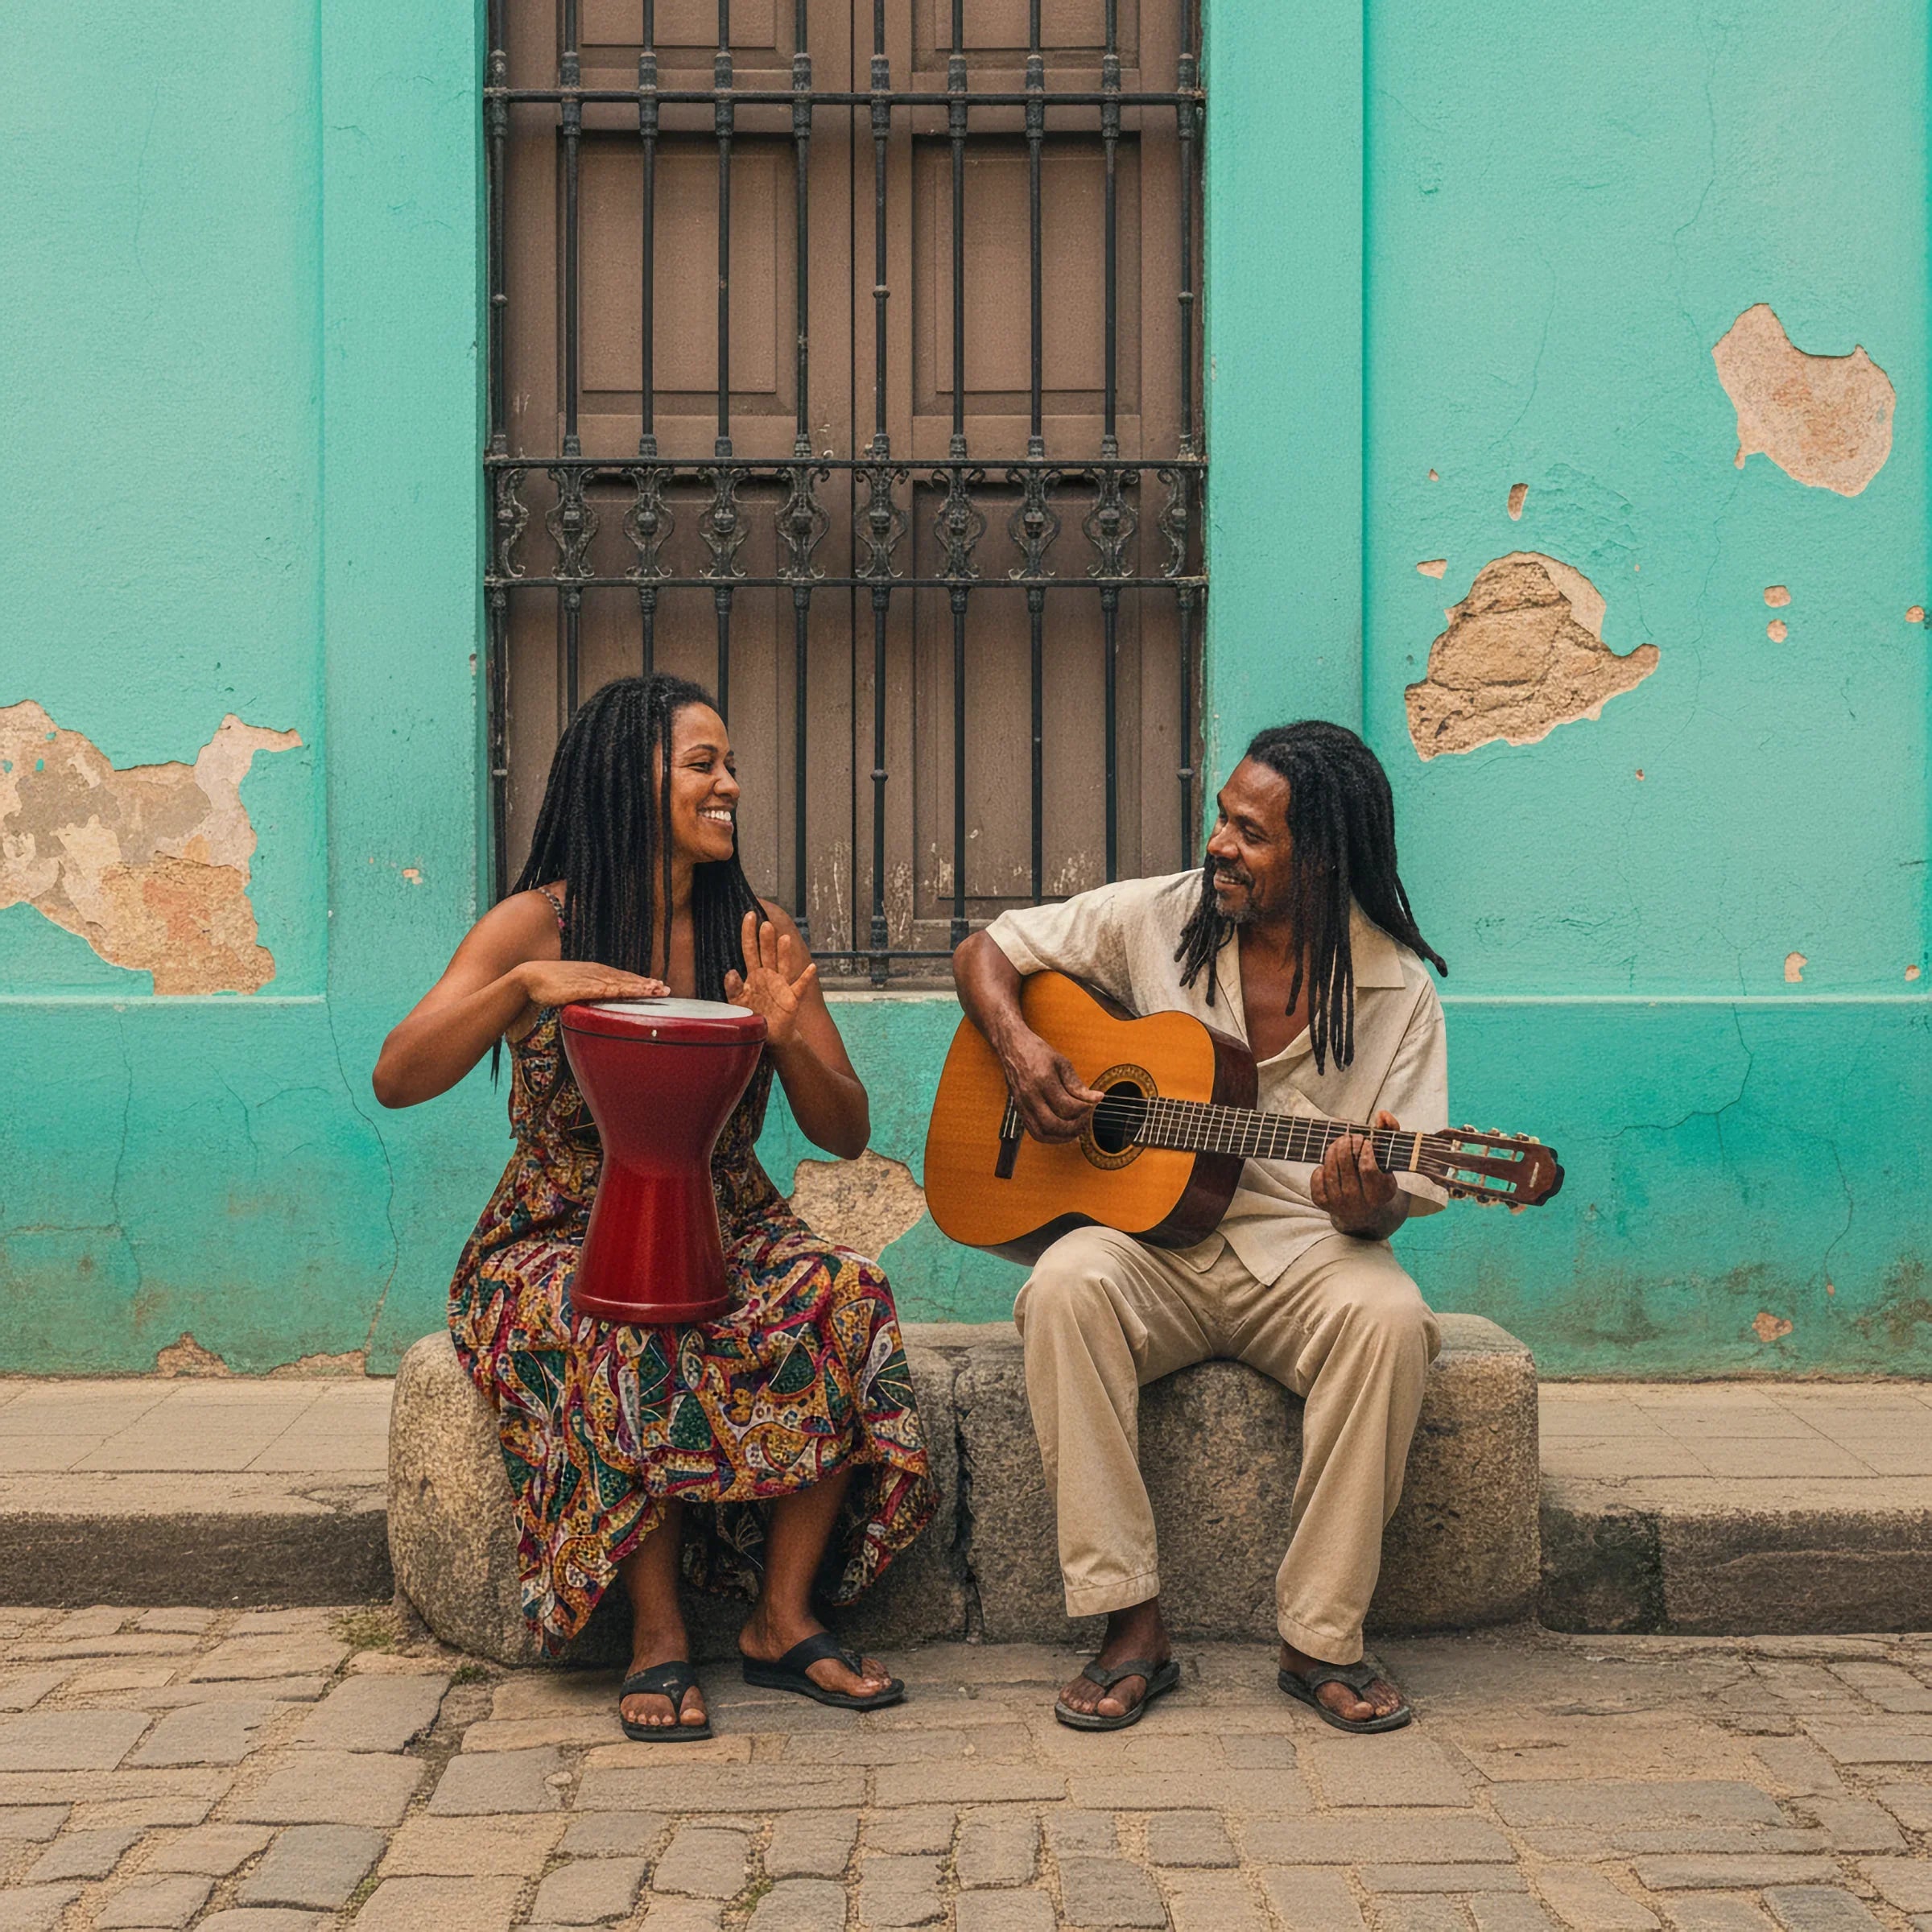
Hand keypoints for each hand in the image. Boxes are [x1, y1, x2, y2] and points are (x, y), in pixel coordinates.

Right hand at [514, 961, 667, 1008]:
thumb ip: (585, 998)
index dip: (639, 982)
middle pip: (625, 980)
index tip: (657, 986)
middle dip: (646, 985)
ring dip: (639, 987)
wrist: (529, 979)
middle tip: (665, 990)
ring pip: (620, 983)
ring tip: (656, 990)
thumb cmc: (549, 986)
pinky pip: (605, 989)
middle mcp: (596, 974)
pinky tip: (633, 991)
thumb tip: (593, 1009)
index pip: (622, 978)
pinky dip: (621, 990)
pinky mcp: (581, 987)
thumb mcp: (572, 991)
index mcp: (595, 974)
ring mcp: (589, 979)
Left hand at [724, 910, 816, 1048]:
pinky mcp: (792, 999)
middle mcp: (769, 975)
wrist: (770, 1035)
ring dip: (784, 953)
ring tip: (784, 939)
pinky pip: (800, 987)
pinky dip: (805, 978)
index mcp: (754, 974)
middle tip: (765, 924)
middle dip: (765, 939)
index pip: (750, 949)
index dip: (749, 933)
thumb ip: (733, 987)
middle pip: (766, 954)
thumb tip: (731, 971)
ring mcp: (782, 985)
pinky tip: (811, 967)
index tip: (749, 915)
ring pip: (783, 965)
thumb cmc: (753, 1015)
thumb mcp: (737, 1002)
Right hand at [999, 1028, 1104, 1142]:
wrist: (1012, 1047)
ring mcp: (1022, 1105)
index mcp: (1043, 1081)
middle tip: (1086, 1120)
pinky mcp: (1020, 1110)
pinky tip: (1062, 1132)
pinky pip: (1034, 1132)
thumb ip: (1078, 1085)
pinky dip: (1050, 1137)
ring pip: (1042, 1133)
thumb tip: (1097, 1098)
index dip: (1084, 1110)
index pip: (1067, 1106)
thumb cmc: (1037, 1052)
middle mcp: (1030, 1095)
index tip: (1093, 1105)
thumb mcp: (1062, 1063)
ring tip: (1076, 1130)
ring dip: (1062, 1137)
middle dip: (1075, 1127)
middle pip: (1054, 1124)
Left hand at [1311, 1108, 1400, 1235]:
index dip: (1365, 1150)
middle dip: (1346, 1144)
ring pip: (1330, 1170)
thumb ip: (1391, 1132)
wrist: (1366, 1212)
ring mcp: (1340, 1204)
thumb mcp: (1389, 1158)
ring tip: (1339, 1143)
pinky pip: (1317, 1178)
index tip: (1366, 1141)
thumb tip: (1382, 1114)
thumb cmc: (1379, 1176)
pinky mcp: (1323, 1203)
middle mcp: (1360, 1203)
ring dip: (1332, 1150)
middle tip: (1349, 1136)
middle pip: (1346, 1165)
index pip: (1367, 1167)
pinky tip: (1329, 1164)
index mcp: (1381, 1193)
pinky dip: (1321, 1167)